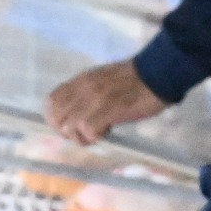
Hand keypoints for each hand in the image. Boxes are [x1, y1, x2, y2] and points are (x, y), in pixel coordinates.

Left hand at [46, 59, 168, 145]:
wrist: (158, 73)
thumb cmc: (136, 80)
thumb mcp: (104, 79)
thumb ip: (88, 93)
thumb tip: (77, 113)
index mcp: (82, 80)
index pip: (52, 101)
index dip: (55, 118)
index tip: (69, 126)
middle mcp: (84, 88)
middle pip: (57, 118)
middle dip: (67, 132)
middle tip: (84, 133)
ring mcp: (96, 98)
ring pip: (69, 127)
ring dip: (81, 137)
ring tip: (98, 133)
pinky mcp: (109, 109)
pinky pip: (88, 130)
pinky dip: (95, 137)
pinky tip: (108, 131)